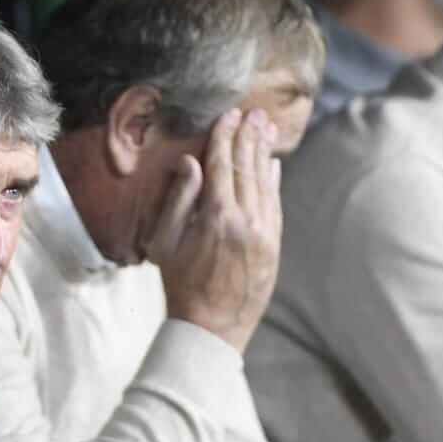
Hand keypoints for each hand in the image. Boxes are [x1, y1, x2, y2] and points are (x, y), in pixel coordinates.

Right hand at [143, 108, 282, 352]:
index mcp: (216, 217)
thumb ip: (179, 201)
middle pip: (247, 168)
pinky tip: (272, 165)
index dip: (224, 138)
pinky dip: (273, 182)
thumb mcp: (166, 243)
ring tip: (264, 128)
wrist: (212, 328)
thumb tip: (191, 164)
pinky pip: (275, 205)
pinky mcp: (274, 246)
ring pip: (265, 183)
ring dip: (264, 153)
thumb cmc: (181, 286)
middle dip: (249, 137)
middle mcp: (246, 221)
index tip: (228, 115)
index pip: (221, 165)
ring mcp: (264, 233)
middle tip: (252, 113)